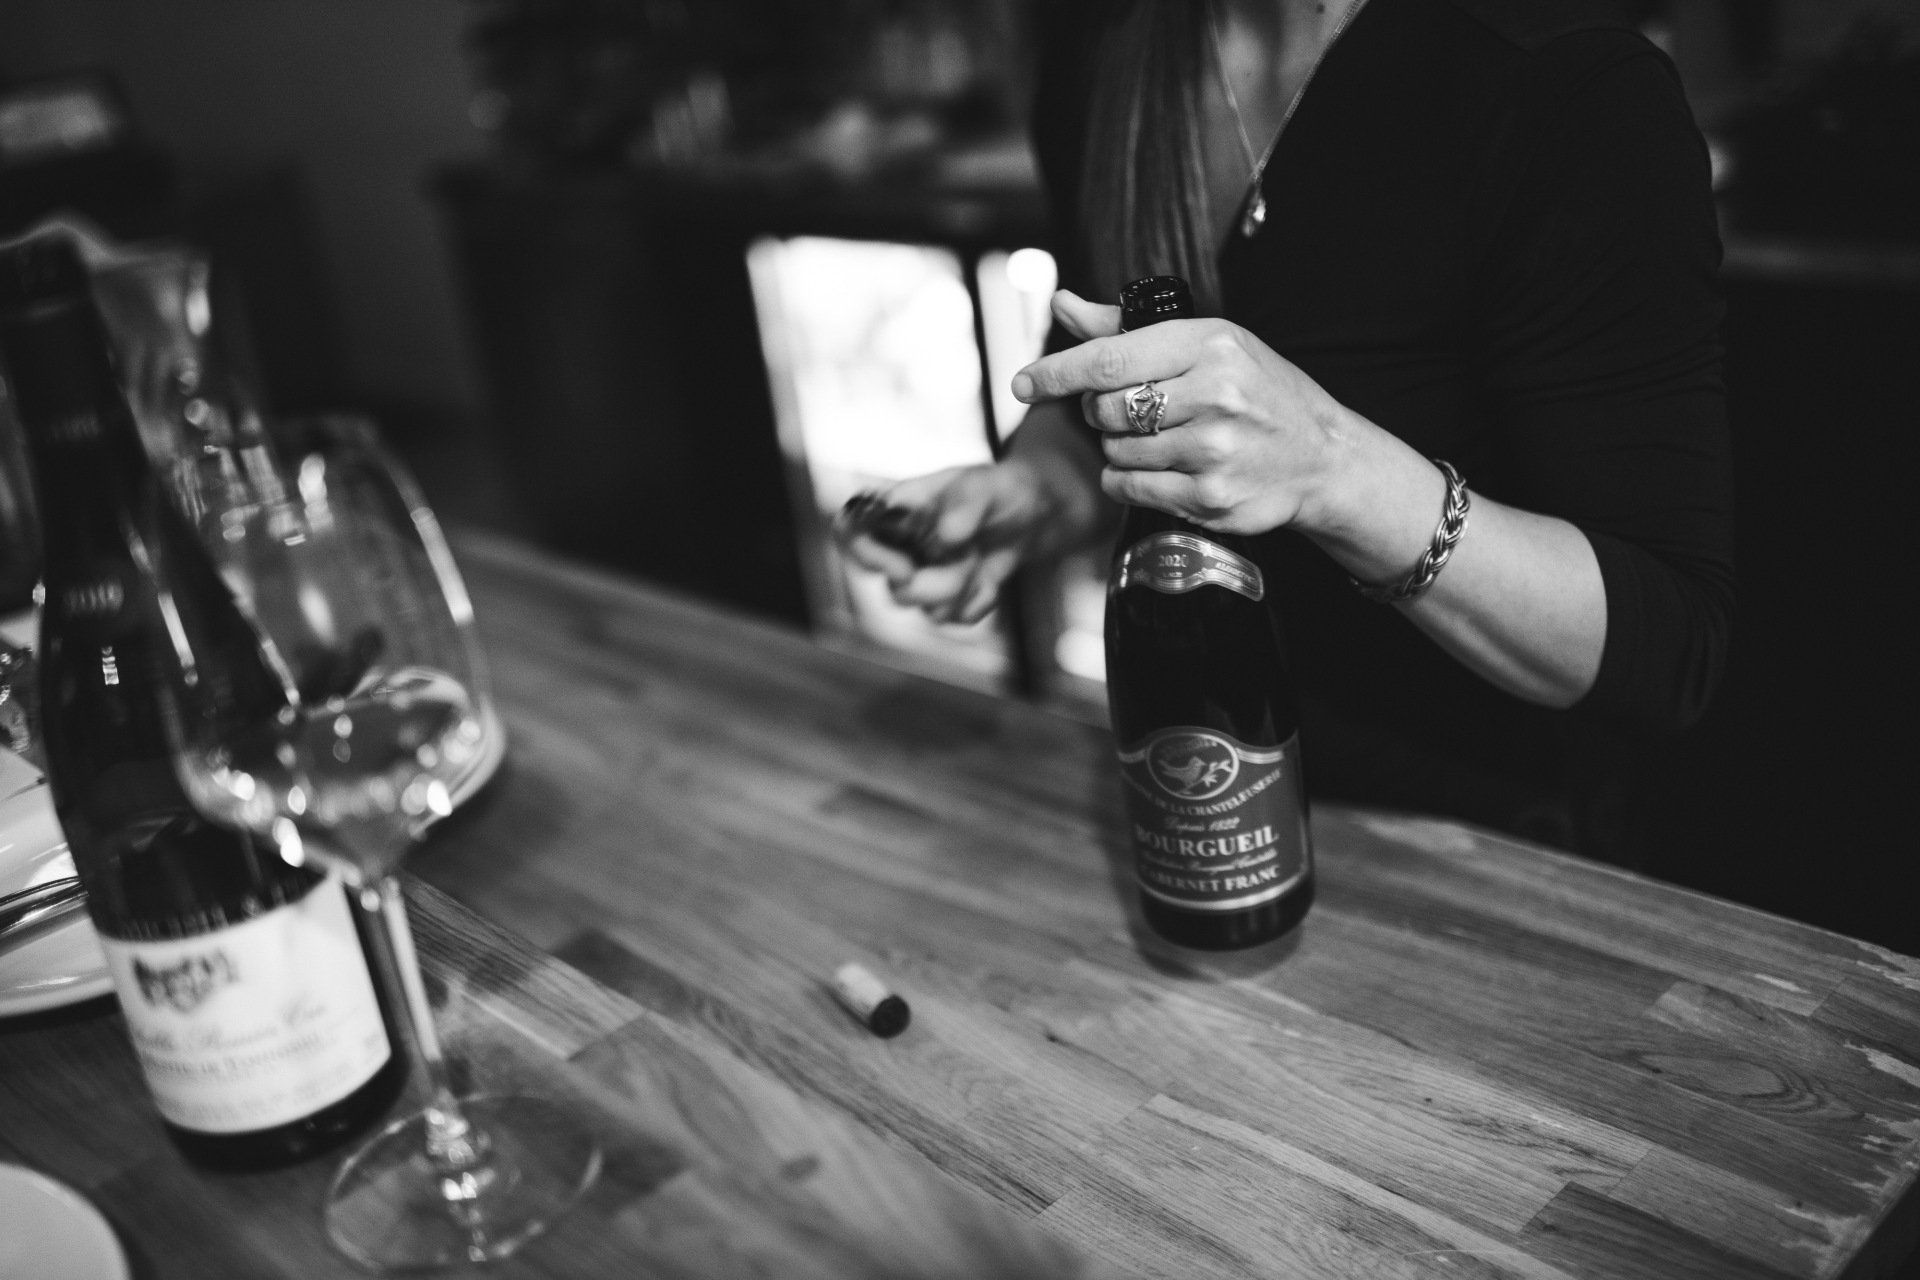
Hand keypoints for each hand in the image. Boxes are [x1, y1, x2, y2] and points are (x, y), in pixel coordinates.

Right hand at [834, 459, 1064, 625]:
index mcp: (894, 511)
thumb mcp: (986, 484)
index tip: (904, 568)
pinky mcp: (948, 604)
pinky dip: (981, 600)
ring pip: (926, 609)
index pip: (849, 532)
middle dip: (936, 582)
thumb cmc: (998, 489)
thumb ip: (966, 504)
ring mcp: (922, 579)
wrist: (1033, 514)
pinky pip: (957, 618)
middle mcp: (900, 548)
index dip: (864, 555)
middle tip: (968, 554)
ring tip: (979, 553)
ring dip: (963, 584)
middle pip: (893, 588)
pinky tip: (991, 578)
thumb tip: (946, 536)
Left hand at [1012, 290, 1356, 537]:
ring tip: (1160, 439)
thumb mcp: (1205, 344)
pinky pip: (1129, 489)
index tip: (1024, 381)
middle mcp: (1215, 395)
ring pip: (1115, 452)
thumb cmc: (1258, 391)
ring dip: (1119, 449)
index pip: (1109, 358)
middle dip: (1101, 412)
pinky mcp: (1210, 499)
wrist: (1322, 457)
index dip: (1056, 372)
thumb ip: (1125, 330)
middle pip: (1106, 409)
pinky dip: (1128, 481)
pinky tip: (1159, 469)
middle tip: (1130, 410)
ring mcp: (1214, 451)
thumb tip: (1061, 304)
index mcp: (1210, 345)